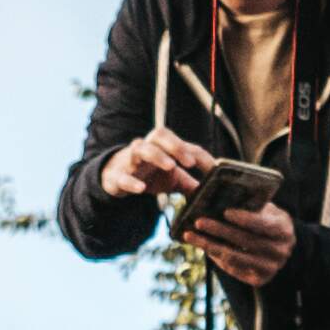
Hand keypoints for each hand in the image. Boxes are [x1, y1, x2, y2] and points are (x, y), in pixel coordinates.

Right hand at [101, 131, 217, 205]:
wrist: (115, 178)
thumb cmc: (150, 174)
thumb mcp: (173, 179)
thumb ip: (191, 184)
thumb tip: (212, 194)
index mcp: (163, 147)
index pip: (184, 145)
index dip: (199, 155)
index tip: (214, 169)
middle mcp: (147, 148)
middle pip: (160, 135)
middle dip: (177, 146)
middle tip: (191, 162)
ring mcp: (131, 160)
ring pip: (141, 149)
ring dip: (157, 156)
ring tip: (171, 166)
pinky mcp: (117, 176)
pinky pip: (122, 176)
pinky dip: (131, 181)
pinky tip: (141, 188)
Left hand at [191, 199, 297, 285]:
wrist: (277, 246)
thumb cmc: (265, 219)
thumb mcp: (263, 207)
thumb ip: (246, 198)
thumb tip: (216, 174)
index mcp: (284, 229)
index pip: (265, 225)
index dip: (246, 219)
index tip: (226, 211)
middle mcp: (281, 251)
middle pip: (246, 241)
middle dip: (220, 231)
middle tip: (198, 221)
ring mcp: (270, 268)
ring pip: (236, 257)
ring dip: (210, 246)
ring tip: (190, 235)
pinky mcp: (259, 280)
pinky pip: (233, 269)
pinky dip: (216, 257)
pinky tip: (202, 246)